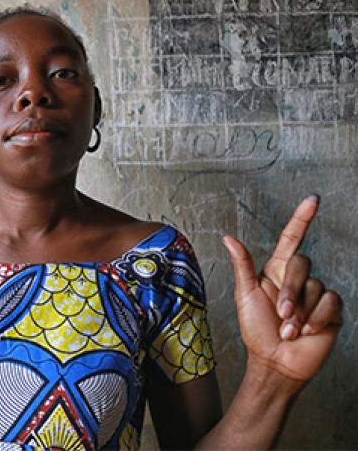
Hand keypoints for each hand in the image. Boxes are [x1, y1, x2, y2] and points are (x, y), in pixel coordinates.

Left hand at [222, 196, 342, 383]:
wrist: (275, 362)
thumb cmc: (256, 331)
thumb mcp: (245, 295)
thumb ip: (242, 266)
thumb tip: (229, 238)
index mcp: (276, 272)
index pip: (292, 239)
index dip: (301, 219)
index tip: (313, 200)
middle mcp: (297, 280)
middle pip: (303, 264)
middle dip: (291, 291)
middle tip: (281, 314)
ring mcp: (316, 295)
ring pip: (318, 286)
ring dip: (301, 311)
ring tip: (289, 329)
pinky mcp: (331, 311)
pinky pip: (331, 302)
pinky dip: (317, 318)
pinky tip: (307, 331)